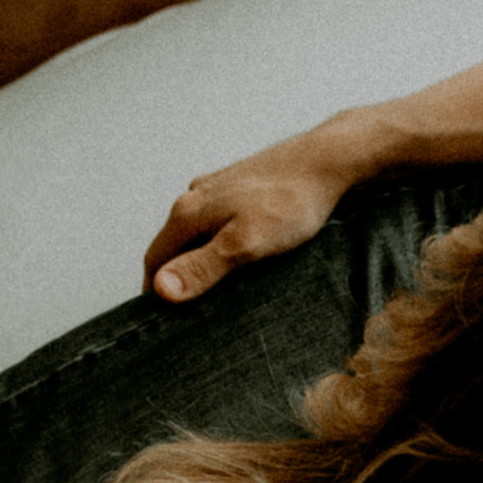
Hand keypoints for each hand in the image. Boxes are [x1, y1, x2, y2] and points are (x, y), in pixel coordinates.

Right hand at [142, 123, 361, 300]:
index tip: (165, 320)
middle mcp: (195, 196)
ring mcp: (217, 189)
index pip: (155, 259)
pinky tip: (243, 254)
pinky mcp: (238, 187)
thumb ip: (203, 267)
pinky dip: (221, 242)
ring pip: (196, 233)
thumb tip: (161, 289)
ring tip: (221, 288)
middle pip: (173, 245)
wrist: (326, 161)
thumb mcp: (245, 244)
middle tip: (195, 311)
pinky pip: (219, 222)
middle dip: (179, 276)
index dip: (157, 291)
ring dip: (200, 260)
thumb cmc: (290, 203)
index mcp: (187, 211)